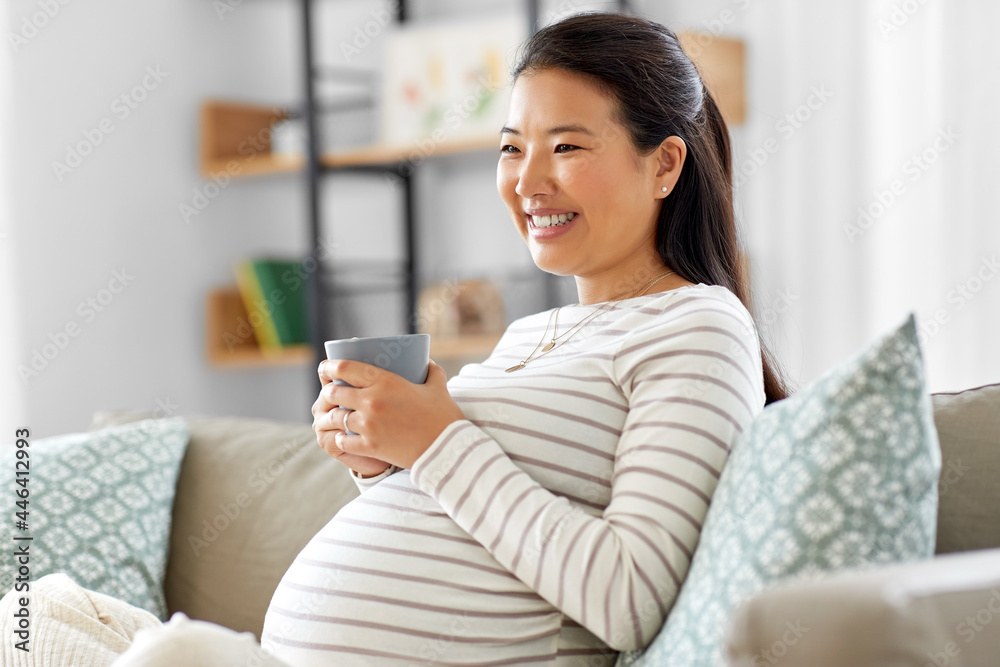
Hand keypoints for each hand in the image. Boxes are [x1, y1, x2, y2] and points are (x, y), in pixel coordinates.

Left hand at [318, 358, 464, 469]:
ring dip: (332, 416)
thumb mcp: (438, 387)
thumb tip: (427, 362)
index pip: (345, 368)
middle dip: (329, 392)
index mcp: (386, 382)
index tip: (325, 368)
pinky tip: (344, 437)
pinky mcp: (369, 445)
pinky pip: (343, 440)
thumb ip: (431, 371)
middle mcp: (372, 401)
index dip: (329, 367)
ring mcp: (368, 425)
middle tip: (331, 393)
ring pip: (335, 417)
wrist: (446, 449)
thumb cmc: (443, 417)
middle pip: (334, 393)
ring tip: (335, 417)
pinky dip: (342, 438)